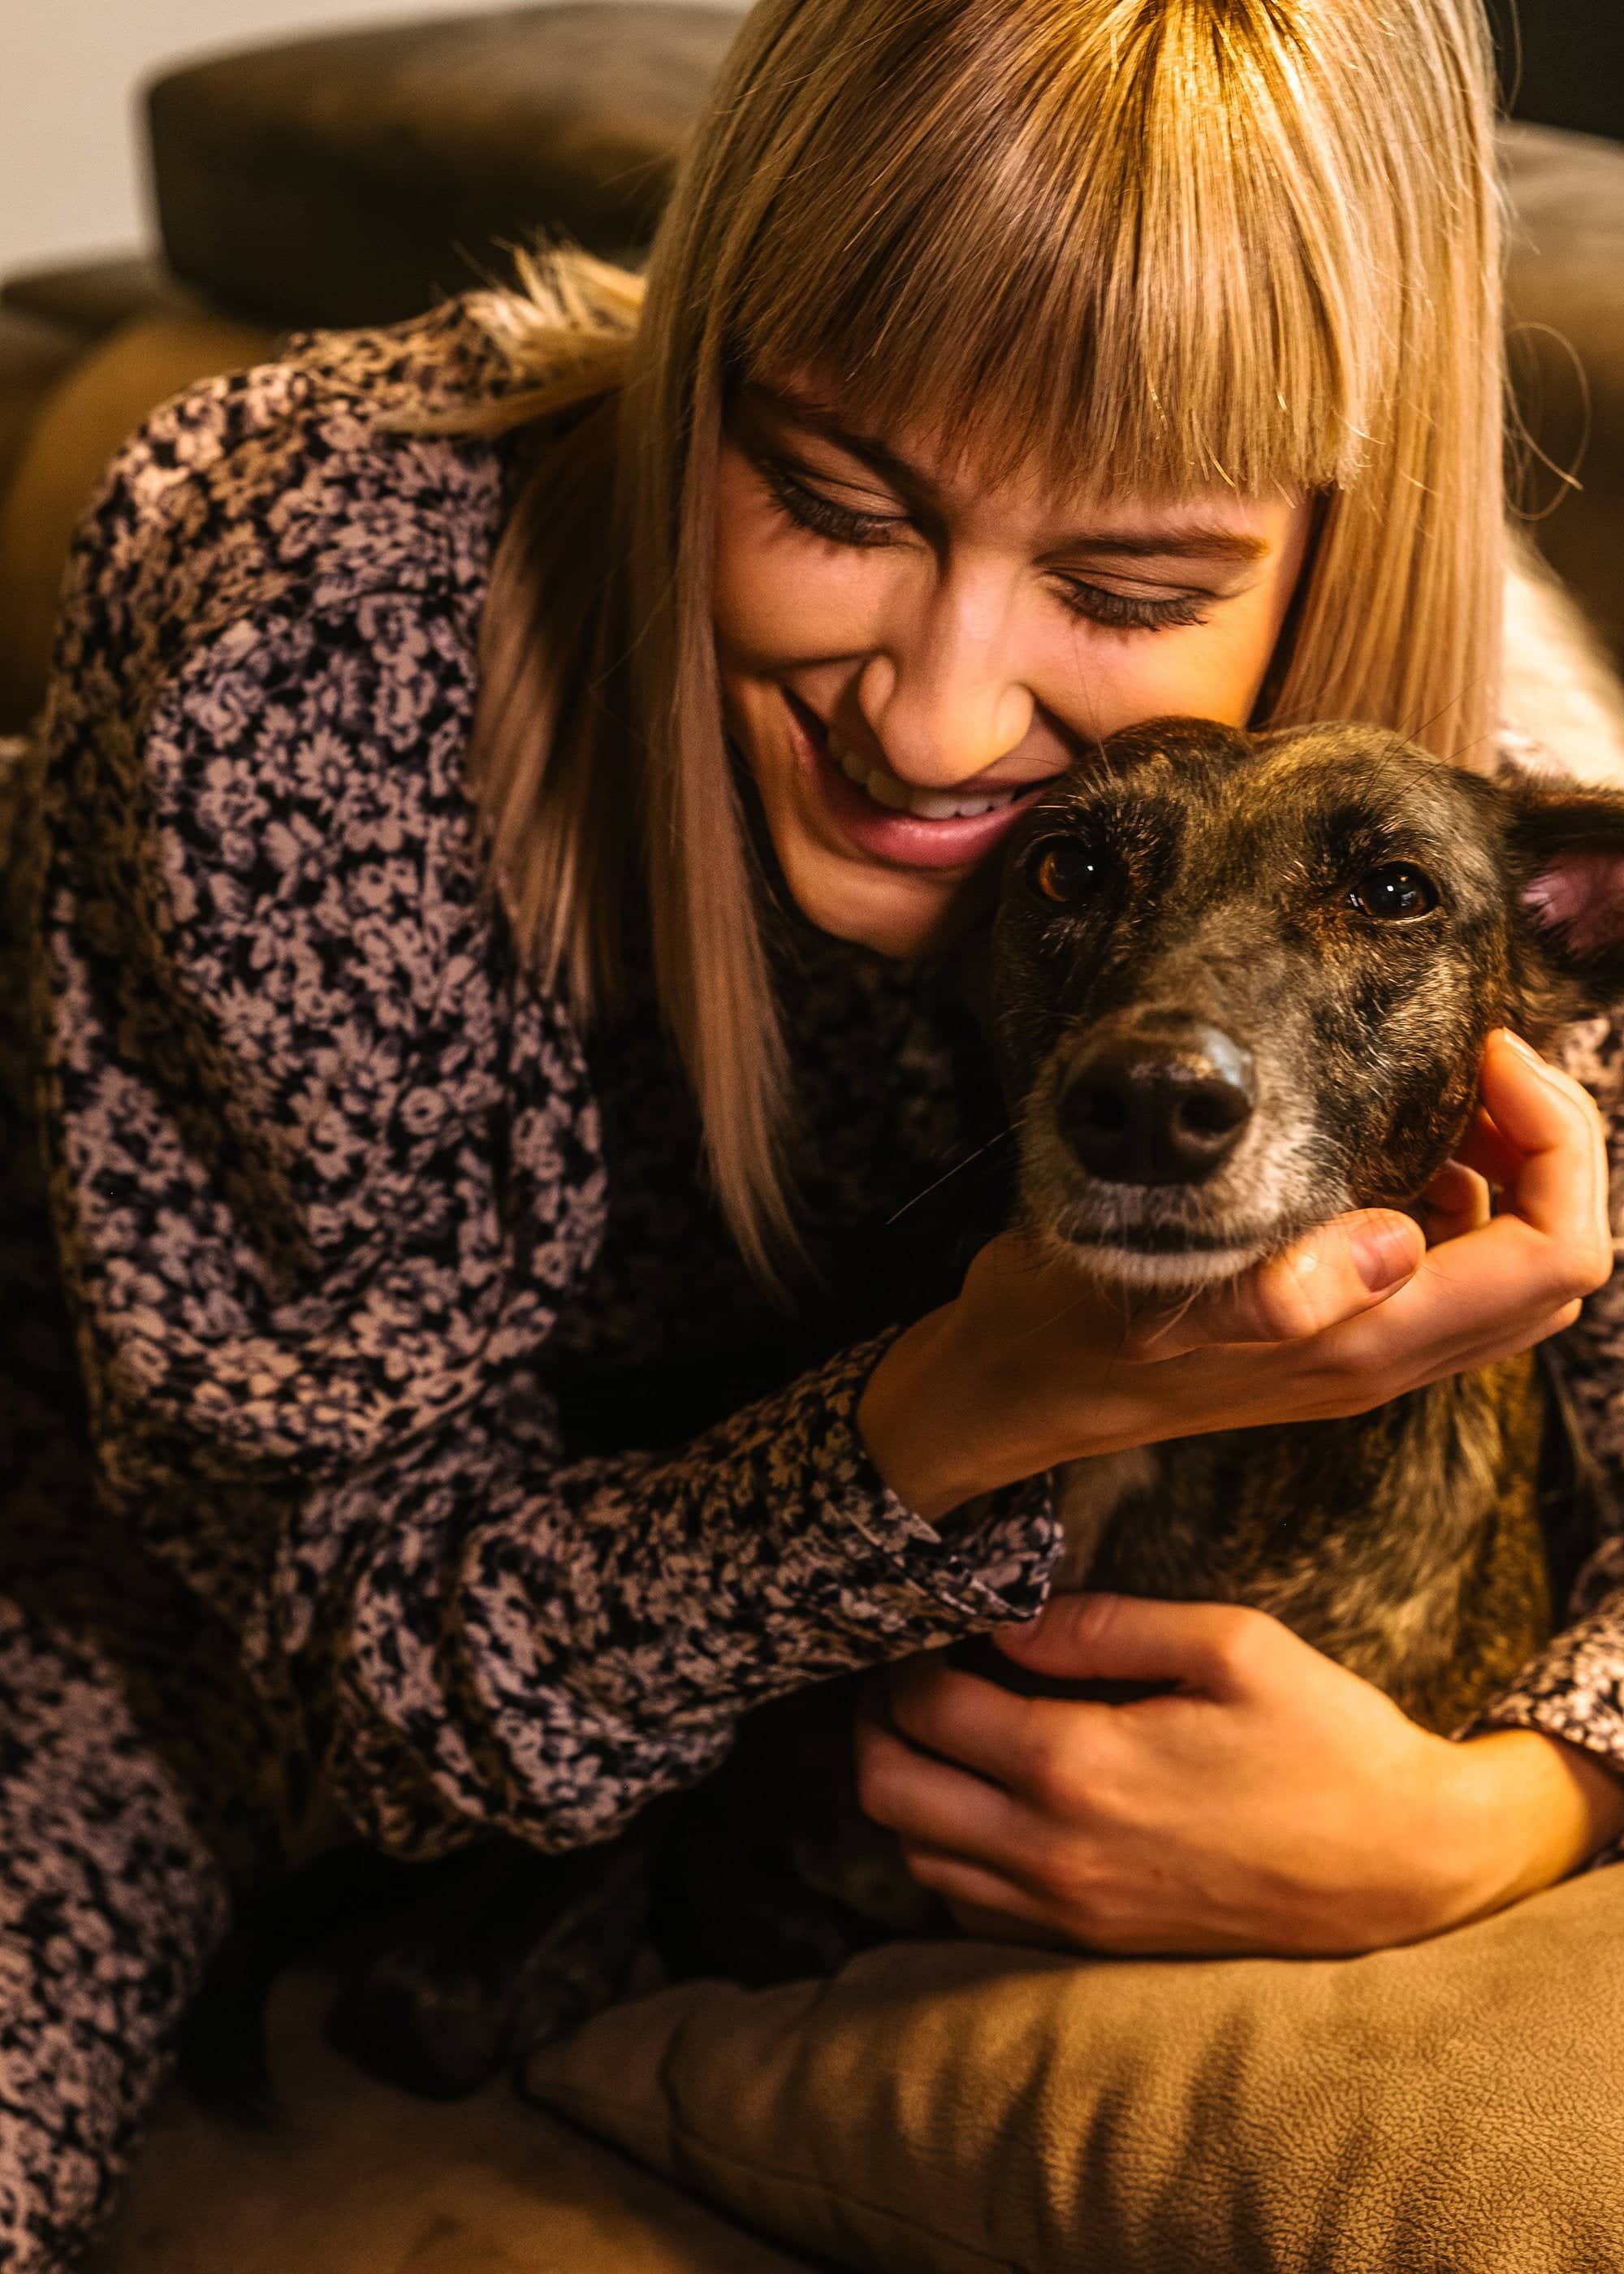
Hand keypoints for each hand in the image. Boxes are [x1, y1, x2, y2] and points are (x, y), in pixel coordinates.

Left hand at [855, 1593, 1609, 1958]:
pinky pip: (969, 1906)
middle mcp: (1053, 1852)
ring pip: (917, 1855)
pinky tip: (993, 1800)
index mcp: (1079, 1766)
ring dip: (911, 1786)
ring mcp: (1070, 1911)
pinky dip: (952, 1850)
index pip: (924, 1710)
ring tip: (951, 1730)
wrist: (1406, 1866)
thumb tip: (1005, 1619)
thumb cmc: (1326, 1741)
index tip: (935, 1625)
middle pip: (888, 1791)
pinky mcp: (1092, 1946)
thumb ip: (1102, 1625)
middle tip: (915, 1674)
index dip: (908, 1657)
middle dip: (880, 1722)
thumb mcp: (1231, 1644)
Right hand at [859, 1029, 1611, 1522]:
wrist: (1009, 1390)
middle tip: (1483, 1066)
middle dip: (1556, 1152)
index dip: (1560, 1144)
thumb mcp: (1148, 1299)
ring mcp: (1367, 1355)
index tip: (1487, 1057)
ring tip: (1454, 1094)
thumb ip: (1278, 1293)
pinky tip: (1398, 1146)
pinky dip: (1466, 1201)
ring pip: (1519, 1275)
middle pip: (1561, 1266)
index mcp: (1365, 1346)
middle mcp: (1387, 1361)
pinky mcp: (1338, 1338)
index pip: (1557, 1255)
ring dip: (1516, 1176)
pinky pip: (1457, 1275)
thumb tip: (1398, 1244)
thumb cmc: (1064, 1332)